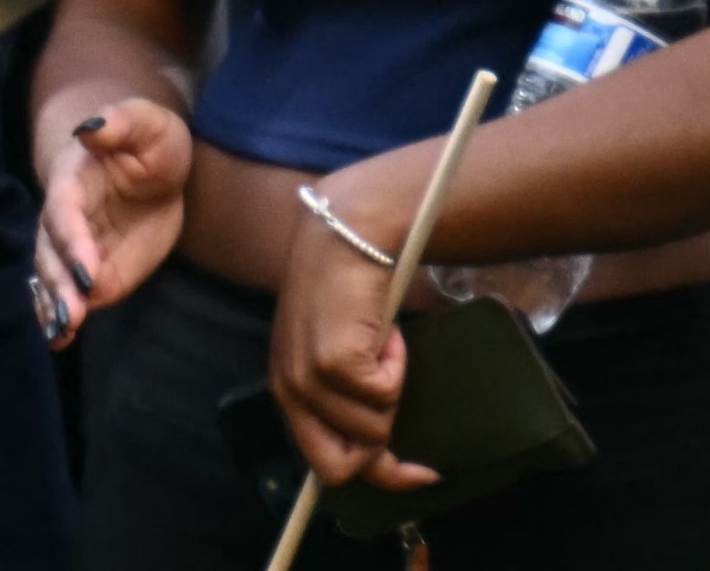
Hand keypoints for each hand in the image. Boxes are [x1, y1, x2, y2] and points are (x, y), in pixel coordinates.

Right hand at [32, 97, 191, 344]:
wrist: (154, 166)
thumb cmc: (148, 140)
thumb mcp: (147, 123)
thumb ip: (123, 122)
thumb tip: (94, 126)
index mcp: (73, 184)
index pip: (65, 216)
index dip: (73, 243)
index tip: (86, 270)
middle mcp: (65, 222)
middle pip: (53, 257)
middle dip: (60, 286)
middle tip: (72, 313)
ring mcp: (77, 251)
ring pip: (55, 282)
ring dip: (56, 307)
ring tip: (64, 331)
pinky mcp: (95, 271)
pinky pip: (73, 295)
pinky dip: (62, 317)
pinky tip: (61, 339)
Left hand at [270, 191, 437, 493]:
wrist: (350, 234)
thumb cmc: (351, 285)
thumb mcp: (342, 346)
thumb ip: (350, 388)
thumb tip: (387, 433)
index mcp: (288, 392)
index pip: (323, 464)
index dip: (377, 476)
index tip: (421, 473)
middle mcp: (289, 393)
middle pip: (342, 466)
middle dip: (386, 451)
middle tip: (409, 413)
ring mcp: (308, 381)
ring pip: (374, 427)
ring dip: (394, 386)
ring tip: (387, 343)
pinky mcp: (333, 363)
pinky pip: (386, 391)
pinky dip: (399, 364)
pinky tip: (388, 331)